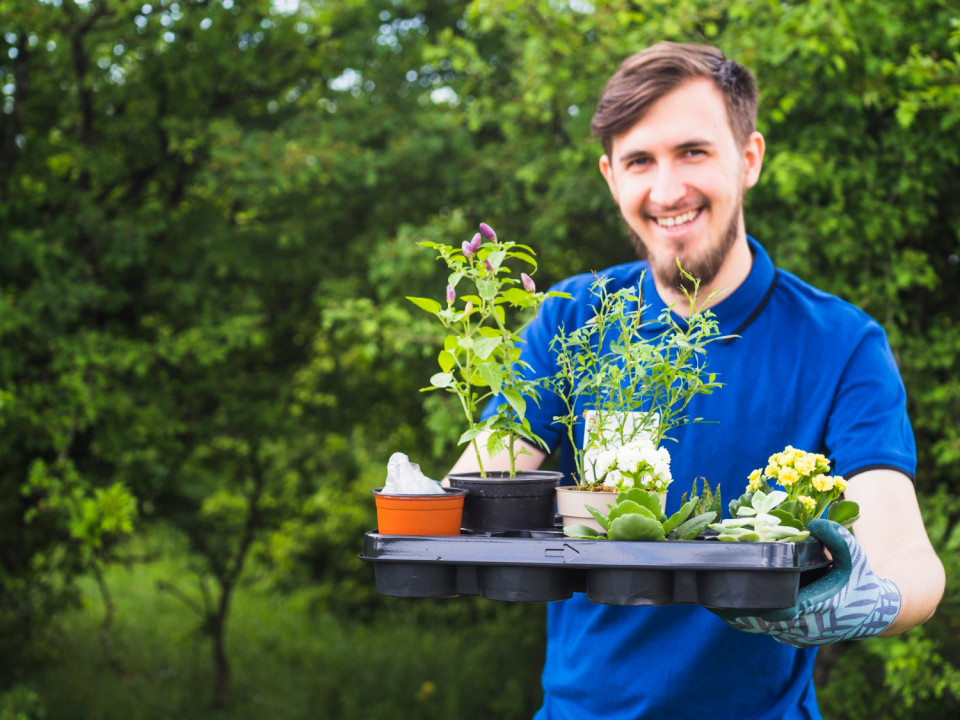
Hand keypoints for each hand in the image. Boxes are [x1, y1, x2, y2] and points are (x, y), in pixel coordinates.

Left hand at [713, 519, 900, 647]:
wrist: (875, 612)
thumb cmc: (862, 580)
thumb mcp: (855, 555)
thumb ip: (837, 538)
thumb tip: (815, 523)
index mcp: (817, 610)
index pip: (777, 610)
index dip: (751, 604)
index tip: (727, 594)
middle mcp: (805, 629)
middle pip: (760, 622)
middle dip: (735, 609)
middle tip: (707, 596)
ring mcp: (798, 637)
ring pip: (760, 629)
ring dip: (737, 616)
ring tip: (709, 600)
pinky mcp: (794, 638)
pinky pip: (765, 631)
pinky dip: (747, 620)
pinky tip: (727, 607)